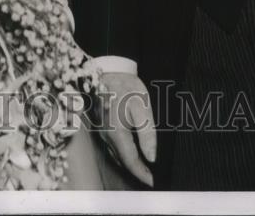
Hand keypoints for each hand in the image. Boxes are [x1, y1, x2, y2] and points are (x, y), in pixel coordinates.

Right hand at [97, 71, 155, 186]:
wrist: (109, 71)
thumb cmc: (126, 87)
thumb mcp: (141, 107)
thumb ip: (147, 134)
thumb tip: (152, 157)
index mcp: (116, 132)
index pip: (130, 161)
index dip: (142, 174)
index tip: (152, 183)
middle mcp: (106, 136)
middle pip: (122, 161)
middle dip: (136, 172)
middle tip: (151, 179)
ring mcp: (102, 132)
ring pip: (116, 155)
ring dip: (129, 164)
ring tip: (144, 170)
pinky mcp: (102, 127)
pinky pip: (112, 147)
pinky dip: (123, 155)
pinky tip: (131, 154)